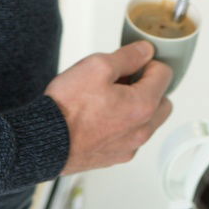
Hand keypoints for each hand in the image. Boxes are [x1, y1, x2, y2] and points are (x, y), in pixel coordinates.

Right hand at [45, 42, 172, 174]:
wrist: (43, 141)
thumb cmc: (68, 106)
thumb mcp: (97, 66)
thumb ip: (128, 56)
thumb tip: (146, 51)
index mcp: (143, 106)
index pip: (165, 75)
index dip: (148, 62)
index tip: (132, 61)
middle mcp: (141, 130)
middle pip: (163, 101)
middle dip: (149, 87)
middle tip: (123, 79)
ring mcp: (129, 147)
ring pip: (147, 121)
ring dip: (136, 107)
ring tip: (108, 98)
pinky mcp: (114, 157)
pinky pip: (130, 136)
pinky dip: (123, 125)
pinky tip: (100, 116)